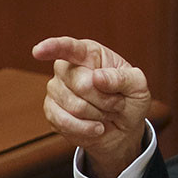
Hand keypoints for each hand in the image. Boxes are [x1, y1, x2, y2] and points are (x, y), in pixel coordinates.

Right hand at [32, 36, 151, 177]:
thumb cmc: (130, 100)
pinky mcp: (52, 111)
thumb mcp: (138, 86)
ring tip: (106, 113)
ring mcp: (56, 89)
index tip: (39, 51)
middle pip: (81, 83)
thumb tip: (97, 77)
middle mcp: (67, 68)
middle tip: (116, 103)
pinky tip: (96, 128)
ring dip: (98, 115)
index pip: (68, 47)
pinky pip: (64, 122)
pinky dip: (86, 128)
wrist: (123, 129)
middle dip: (105, 99)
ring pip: (74, 105)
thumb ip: (123, 78)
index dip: (52, 47)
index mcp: (88, 53)